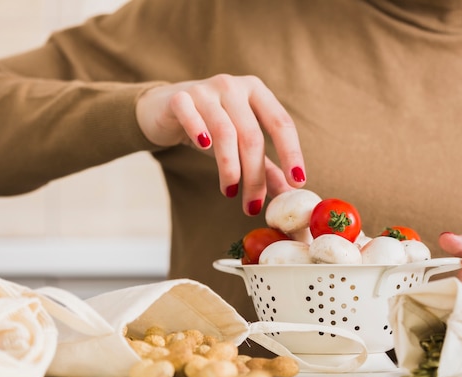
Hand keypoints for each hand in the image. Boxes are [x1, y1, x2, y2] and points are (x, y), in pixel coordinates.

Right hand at [135, 74, 305, 214]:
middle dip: (254, 176)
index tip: (297, 183)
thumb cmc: (210, 127)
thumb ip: (266, 166)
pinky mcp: (179, 97)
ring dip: (229, 168)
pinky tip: (204, 149)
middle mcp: (233, 86)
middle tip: (252, 205)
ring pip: (224, 132)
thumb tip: (289, 193)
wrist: (165, 109)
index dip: (291, 154)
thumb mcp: (240, 144)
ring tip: (229, 191)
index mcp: (256, 92)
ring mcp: (206, 90)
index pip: (281, 123)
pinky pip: (192, 116)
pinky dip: (199, 133)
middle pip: (252, 135)